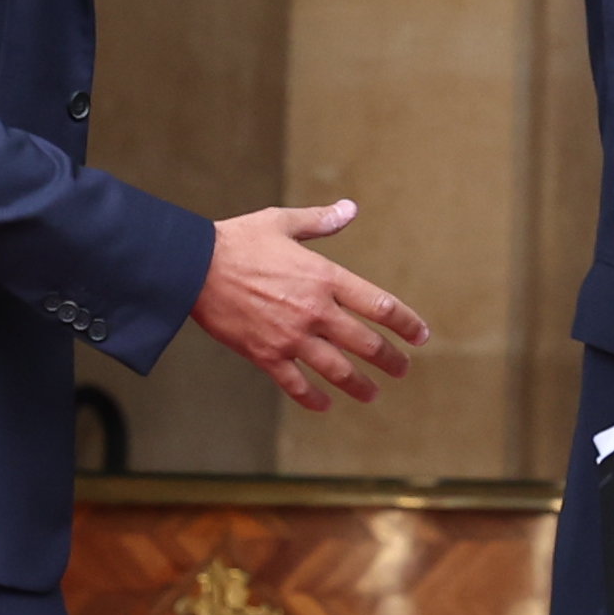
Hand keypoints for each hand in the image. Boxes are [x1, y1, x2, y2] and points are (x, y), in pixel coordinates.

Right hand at [192, 200, 429, 410]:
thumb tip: (350, 209)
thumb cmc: (238, 240)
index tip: (420, 335)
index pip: (379, 305)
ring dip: (360, 386)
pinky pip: (296, 384)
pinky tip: (325, 405)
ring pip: (337, 371)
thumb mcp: (282, 222)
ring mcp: (291, 337)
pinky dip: (313, 399)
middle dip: (390, 360)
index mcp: (324, 277)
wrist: (194, 267)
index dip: (406, 323)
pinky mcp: (266, 355)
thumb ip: (320, 221)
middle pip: (366, 343)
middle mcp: (315, 311)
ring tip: (372, 394)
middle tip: (402, 370)